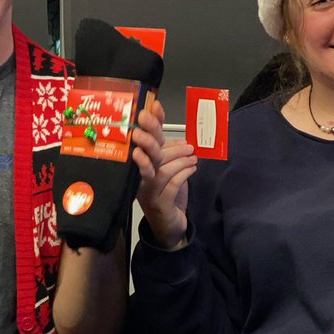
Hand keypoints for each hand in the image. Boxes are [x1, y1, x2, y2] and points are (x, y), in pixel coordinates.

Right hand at [132, 99, 197, 249]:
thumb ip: (171, 153)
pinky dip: (184, 174)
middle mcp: (139, 178)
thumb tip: (183, 139)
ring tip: (193, 157)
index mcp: (140, 165)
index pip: (142, 141)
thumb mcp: (169, 170)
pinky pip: (172, 185)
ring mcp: (148, 192)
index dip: (149, 124)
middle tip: (184, 144)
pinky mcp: (159, 204)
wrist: (169, 226)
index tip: (153, 107)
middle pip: (147, 154)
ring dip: (180, 160)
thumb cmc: (168, 194)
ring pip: (162, 169)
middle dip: (158, 142)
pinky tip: (192, 169)